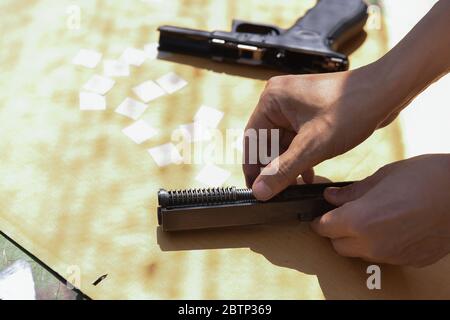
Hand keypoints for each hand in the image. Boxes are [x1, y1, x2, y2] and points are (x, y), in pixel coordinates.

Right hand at [244, 63, 399, 199]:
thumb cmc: (352, 108)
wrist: (386, 92)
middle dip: (274, 167)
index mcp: (272, 100)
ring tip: (294, 187)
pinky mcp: (310, 113)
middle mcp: (280, 100)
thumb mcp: (313, 146)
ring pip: (283, 143)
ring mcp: (295, 106)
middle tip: (277, 192)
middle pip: (267, 142)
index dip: (253, 167)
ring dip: (288, 165)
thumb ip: (283, 170)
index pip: (253, 140)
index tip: (255, 190)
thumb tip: (260, 190)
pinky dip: (301, 157)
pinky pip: (297, 139)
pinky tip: (308, 175)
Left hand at [311, 154, 449, 266]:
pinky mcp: (410, 261)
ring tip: (371, 218)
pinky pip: (385, 256)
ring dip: (357, 241)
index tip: (320, 216)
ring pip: (361, 254)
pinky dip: (381, 245)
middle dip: (335, 232)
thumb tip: (330, 197)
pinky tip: (393, 227)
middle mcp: (373, 244)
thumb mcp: (382, 177)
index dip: (319, 221)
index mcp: (360, 220)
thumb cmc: (427, 178)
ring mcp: (393, 256)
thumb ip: (352, 192)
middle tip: (344, 215)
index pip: (324, 228)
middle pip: (339, 246)